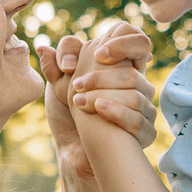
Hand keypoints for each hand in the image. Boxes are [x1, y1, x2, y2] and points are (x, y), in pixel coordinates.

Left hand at [71, 22, 158, 142]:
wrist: (75, 149)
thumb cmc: (71, 112)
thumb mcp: (61, 83)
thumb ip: (59, 62)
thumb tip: (44, 48)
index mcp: (125, 68)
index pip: (140, 43)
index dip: (124, 43)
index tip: (98, 54)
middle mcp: (140, 87)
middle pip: (132, 73)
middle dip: (102, 78)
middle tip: (76, 85)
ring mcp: (146, 110)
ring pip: (135, 96)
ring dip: (104, 96)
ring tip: (79, 102)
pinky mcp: (147, 133)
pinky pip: (139, 121)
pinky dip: (116, 113)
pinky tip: (98, 110)